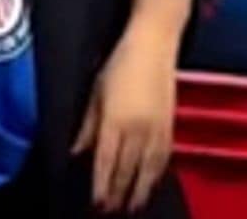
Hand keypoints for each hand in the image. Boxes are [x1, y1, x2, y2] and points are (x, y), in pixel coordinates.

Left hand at [72, 28, 177, 213]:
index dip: (100, 186)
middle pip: (127, 170)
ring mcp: (156, 128)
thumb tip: (76, 151)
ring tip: (133, 206)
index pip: (105, 162)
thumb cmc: (120, 64)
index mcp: (115, 120)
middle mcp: (137, 128)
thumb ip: (87, 125)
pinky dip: (157, 173)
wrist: (154, 44)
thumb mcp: (95, 92)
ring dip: (140, 190)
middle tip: (111, 211)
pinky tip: (152, 182)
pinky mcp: (170, 124)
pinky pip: (163, 156)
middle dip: (118, 193)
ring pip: (148, 168)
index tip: (96, 203)